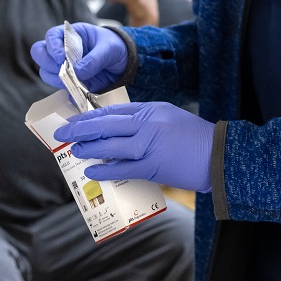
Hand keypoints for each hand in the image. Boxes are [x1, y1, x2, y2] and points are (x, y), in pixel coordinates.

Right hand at [31, 23, 127, 91]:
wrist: (126, 62)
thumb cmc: (116, 46)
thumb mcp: (109, 48)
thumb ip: (94, 59)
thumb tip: (77, 72)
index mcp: (71, 34)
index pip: (51, 36)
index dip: (52, 46)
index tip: (61, 57)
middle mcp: (63, 50)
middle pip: (40, 54)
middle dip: (48, 63)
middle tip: (64, 70)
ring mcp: (65, 66)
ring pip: (46, 72)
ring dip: (57, 78)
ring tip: (75, 81)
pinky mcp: (70, 81)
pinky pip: (60, 87)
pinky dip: (67, 90)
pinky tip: (79, 91)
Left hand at [55, 101, 214, 192]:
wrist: (218, 155)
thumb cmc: (194, 136)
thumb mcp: (169, 116)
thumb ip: (144, 119)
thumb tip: (116, 128)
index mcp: (151, 110)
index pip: (112, 111)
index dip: (88, 116)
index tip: (73, 119)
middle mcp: (148, 124)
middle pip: (106, 125)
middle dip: (80, 129)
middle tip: (62, 133)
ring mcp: (149, 146)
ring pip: (110, 147)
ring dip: (89, 148)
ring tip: (74, 150)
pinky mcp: (153, 167)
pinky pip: (122, 169)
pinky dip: (105, 170)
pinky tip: (91, 170)